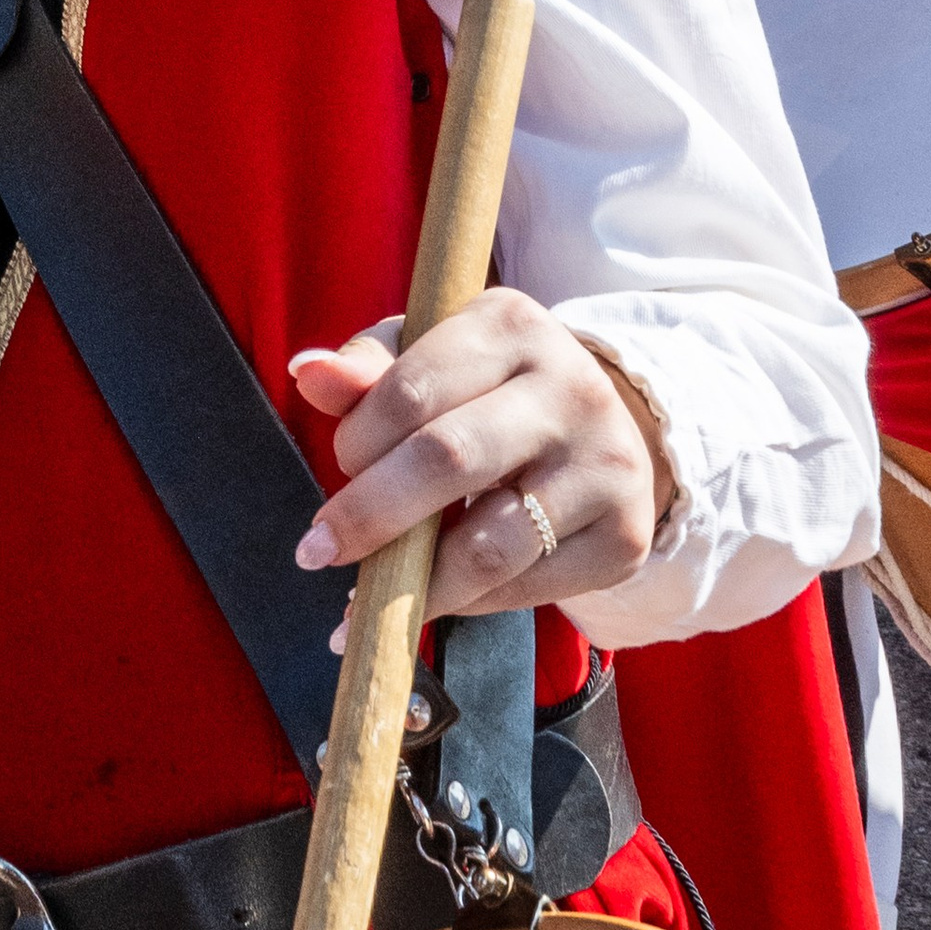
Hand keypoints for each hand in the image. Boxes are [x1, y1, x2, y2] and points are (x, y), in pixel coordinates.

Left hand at [290, 290, 665, 620]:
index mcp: (514, 325)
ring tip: (363, 597)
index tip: (340, 467)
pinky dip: (464, 604)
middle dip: (368, 516)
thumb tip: (307, 373)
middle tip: (316, 551)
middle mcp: (572, 388)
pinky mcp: (623, 537)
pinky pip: (524, 589)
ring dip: (411, 582)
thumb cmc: (490, 392)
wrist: (608, 433)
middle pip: (448, 461)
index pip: (411, 391)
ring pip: (487, 546)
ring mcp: (606, 466)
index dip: (357, 442)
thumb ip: (367, 372)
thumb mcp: (430, 359)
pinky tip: (430, 601)